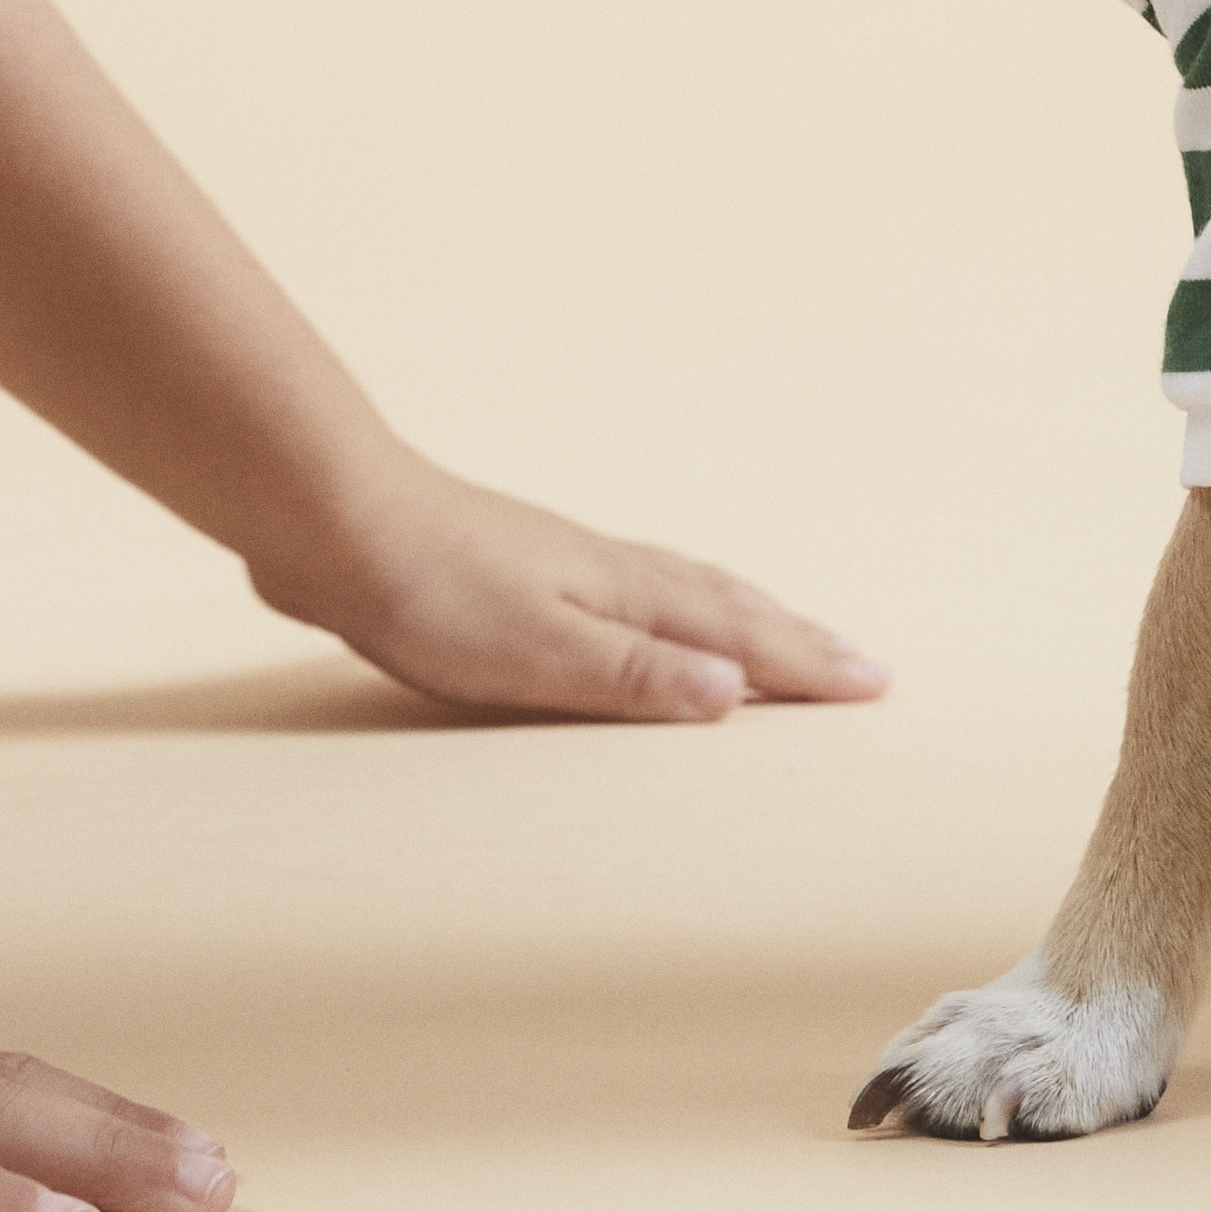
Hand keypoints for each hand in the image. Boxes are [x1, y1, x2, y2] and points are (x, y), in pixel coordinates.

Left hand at [256, 462, 891, 721]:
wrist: (335, 518)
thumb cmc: (430, 591)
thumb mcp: (539, 653)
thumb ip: (634, 676)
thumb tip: (736, 693)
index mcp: (624, 594)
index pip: (737, 635)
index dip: (805, 664)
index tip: (875, 683)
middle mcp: (608, 572)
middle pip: (724, 605)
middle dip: (795, 638)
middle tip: (860, 662)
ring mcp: (565, 566)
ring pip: (681, 593)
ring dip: (742, 620)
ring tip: (779, 637)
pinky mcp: (519, 574)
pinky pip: (632, 597)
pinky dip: (675, 613)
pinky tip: (647, 623)